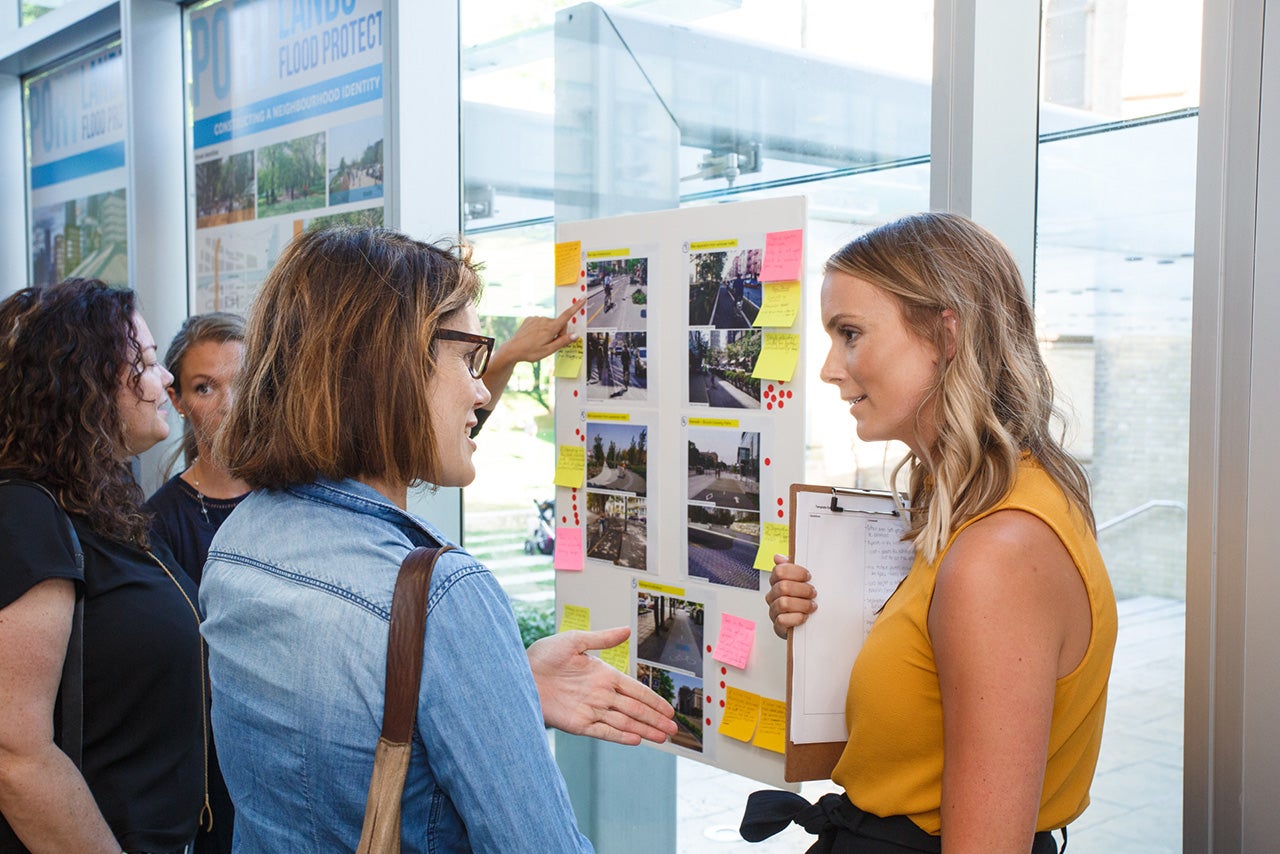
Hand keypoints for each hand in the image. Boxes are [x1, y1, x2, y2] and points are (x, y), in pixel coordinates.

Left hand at [493, 302, 578, 367]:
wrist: (513, 349)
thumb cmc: (530, 351)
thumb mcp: (549, 350)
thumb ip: (563, 341)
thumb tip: (575, 335)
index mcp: (550, 328)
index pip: (567, 315)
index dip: (576, 306)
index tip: (582, 298)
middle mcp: (544, 320)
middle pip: (558, 324)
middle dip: (558, 333)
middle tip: (550, 344)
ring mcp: (536, 318)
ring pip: (549, 324)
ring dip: (549, 331)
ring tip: (540, 341)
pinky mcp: (530, 319)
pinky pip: (540, 323)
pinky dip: (540, 329)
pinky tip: (534, 337)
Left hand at [527, 626, 677, 745]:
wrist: (519, 674)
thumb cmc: (543, 655)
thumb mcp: (575, 640)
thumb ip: (602, 639)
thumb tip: (627, 630)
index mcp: (604, 675)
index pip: (636, 690)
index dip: (653, 700)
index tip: (669, 709)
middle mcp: (601, 695)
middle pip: (635, 709)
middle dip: (655, 719)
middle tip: (674, 729)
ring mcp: (591, 710)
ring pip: (624, 723)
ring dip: (644, 730)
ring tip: (662, 737)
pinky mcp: (578, 723)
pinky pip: (603, 731)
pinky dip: (619, 736)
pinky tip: (636, 740)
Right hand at [764, 555, 816, 638]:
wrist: (810, 623)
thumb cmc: (805, 599)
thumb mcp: (802, 581)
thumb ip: (791, 568)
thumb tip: (777, 557)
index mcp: (776, 582)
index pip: (779, 571)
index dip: (796, 572)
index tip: (809, 576)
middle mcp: (772, 596)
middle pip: (783, 587)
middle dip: (802, 589)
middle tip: (813, 593)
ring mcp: (774, 611)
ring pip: (783, 603)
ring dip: (802, 604)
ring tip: (812, 606)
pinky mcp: (778, 626)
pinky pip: (782, 620)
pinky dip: (796, 618)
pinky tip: (804, 617)